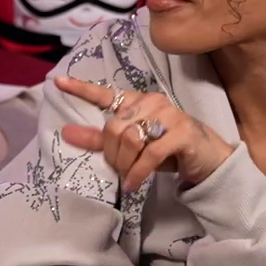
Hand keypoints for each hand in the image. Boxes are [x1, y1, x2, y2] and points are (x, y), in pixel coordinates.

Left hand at [53, 77, 233, 190]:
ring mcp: (169, 115)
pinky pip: (150, 154)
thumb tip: (67, 133)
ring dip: (125, 164)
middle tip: (118, 169)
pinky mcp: (182, 133)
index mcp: (137, 101)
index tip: (58, 83)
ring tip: (128, 176)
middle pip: (115, 127)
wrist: (207, 159)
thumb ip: (101, 139)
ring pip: (130, 139)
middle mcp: (152, 102)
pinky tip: (133, 183)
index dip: (81, 89)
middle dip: (112, 153)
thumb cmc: (167, 149)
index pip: (105, 93)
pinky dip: (138, 172)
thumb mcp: (132, 145)